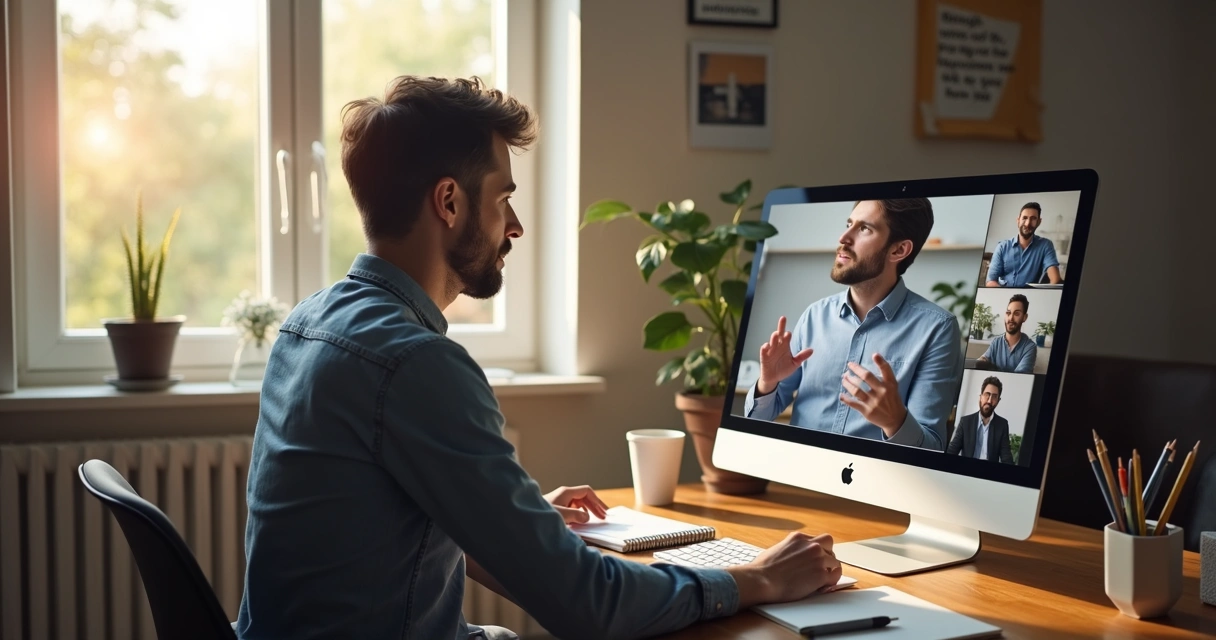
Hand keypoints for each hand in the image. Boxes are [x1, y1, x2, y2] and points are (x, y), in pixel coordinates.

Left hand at [543, 485, 608, 523]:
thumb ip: (576, 516)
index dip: (597, 501)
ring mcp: (560, 501)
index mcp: (566, 492)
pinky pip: (572, 509)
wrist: (524, 519)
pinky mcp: (556, 508)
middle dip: (595, 507)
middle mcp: (564, 495)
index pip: (587, 492)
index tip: (604, 512)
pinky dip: (579, 514)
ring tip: (594, 520)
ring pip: (579, 503)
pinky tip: (581, 522)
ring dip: (588, 511)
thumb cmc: (541, 515)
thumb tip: (586, 518)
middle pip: (584, 497)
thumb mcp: (561, 515)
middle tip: (603, 517)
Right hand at [726, 532, 840, 606]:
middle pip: (829, 544)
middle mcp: (810, 545)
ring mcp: (818, 559)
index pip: (816, 539)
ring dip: (829, 570)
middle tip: (822, 565)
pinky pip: (835, 576)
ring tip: (822, 578)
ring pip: (834, 561)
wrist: (762, 580)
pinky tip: (824, 586)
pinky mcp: (821, 575)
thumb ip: (790, 549)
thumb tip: (792, 557)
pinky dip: (831, 582)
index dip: (817, 549)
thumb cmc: (763, 568)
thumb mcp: (777, 549)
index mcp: (798, 538)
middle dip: (826, 554)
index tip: (815, 557)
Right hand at [756, 316, 811, 394]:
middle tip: (783, 318)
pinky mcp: (764, 357)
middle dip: (781, 326)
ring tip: (776, 334)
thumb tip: (812, 350)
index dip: (788, 333)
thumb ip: (802, 356)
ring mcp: (770, 351)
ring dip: (773, 338)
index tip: (789, 332)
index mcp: (785, 346)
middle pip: (779, 334)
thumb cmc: (783, 369)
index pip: (786, 336)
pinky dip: (765, 348)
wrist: (774, 378)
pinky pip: (764, 351)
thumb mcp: (795, 363)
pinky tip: (767, 346)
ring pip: (772, 342)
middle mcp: (777, 346)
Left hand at [840, 354, 906, 436]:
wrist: (895, 419)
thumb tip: (871, 363)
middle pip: (866, 377)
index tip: (874, 355)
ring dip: (847, 382)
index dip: (881, 362)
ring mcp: (874, 402)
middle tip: (849, 365)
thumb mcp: (893, 387)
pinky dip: (845, 398)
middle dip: (856, 369)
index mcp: (890, 385)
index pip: (886, 370)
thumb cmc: (892, 399)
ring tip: (844, 378)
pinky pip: (853, 403)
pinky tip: (841, 394)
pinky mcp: (867, 411)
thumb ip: (884, 377)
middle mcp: (882, 392)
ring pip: (856, 389)